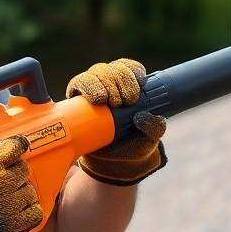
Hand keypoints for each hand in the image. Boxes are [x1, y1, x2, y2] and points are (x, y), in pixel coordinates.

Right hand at [0, 132, 41, 231]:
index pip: (16, 145)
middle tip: (4, 173)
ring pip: (30, 190)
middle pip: (24, 168)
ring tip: (9, 192)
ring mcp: (8, 207)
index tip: (13, 147)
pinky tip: (19, 209)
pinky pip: (34, 214)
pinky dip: (29, 210)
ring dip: (22, 189)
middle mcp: (1, 184)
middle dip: (15, 168)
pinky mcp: (10, 227)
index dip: (15, 145)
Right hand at [66, 58, 166, 185]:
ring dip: (104, 83)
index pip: (131, 68)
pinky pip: (79, 82)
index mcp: (130, 88)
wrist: (107, 163)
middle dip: (120, 80)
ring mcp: (93, 89)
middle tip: (126, 100)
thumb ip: (154, 129)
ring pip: (97, 72)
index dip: (134, 72)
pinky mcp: (77, 97)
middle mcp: (111, 84)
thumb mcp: (147, 140)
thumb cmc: (130, 146)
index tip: (137, 87)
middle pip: (114, 68)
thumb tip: (144, 116)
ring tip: (108, 100)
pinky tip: (95, 98)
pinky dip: (87, 87)